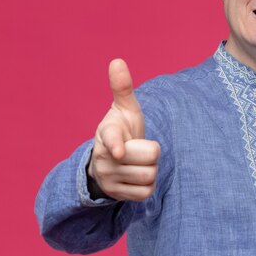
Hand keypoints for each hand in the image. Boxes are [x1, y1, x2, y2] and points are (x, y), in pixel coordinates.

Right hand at [87, 59, 159, 200]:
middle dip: (152, 152)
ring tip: (138, 163)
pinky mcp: (116, 195)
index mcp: (106, 133)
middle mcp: (103, 157)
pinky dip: (147, 186)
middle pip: (150, 157)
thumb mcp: (124, 110)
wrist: (110, 162)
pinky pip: (146, 193)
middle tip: (141, 149)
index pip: (112, 140)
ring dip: (150, 170)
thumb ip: (122, 88)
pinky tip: (137, 178)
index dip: (118, 145)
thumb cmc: (122, 130)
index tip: (120, 151)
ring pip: (149, 176)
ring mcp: (108, 177)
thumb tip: (117, 61)